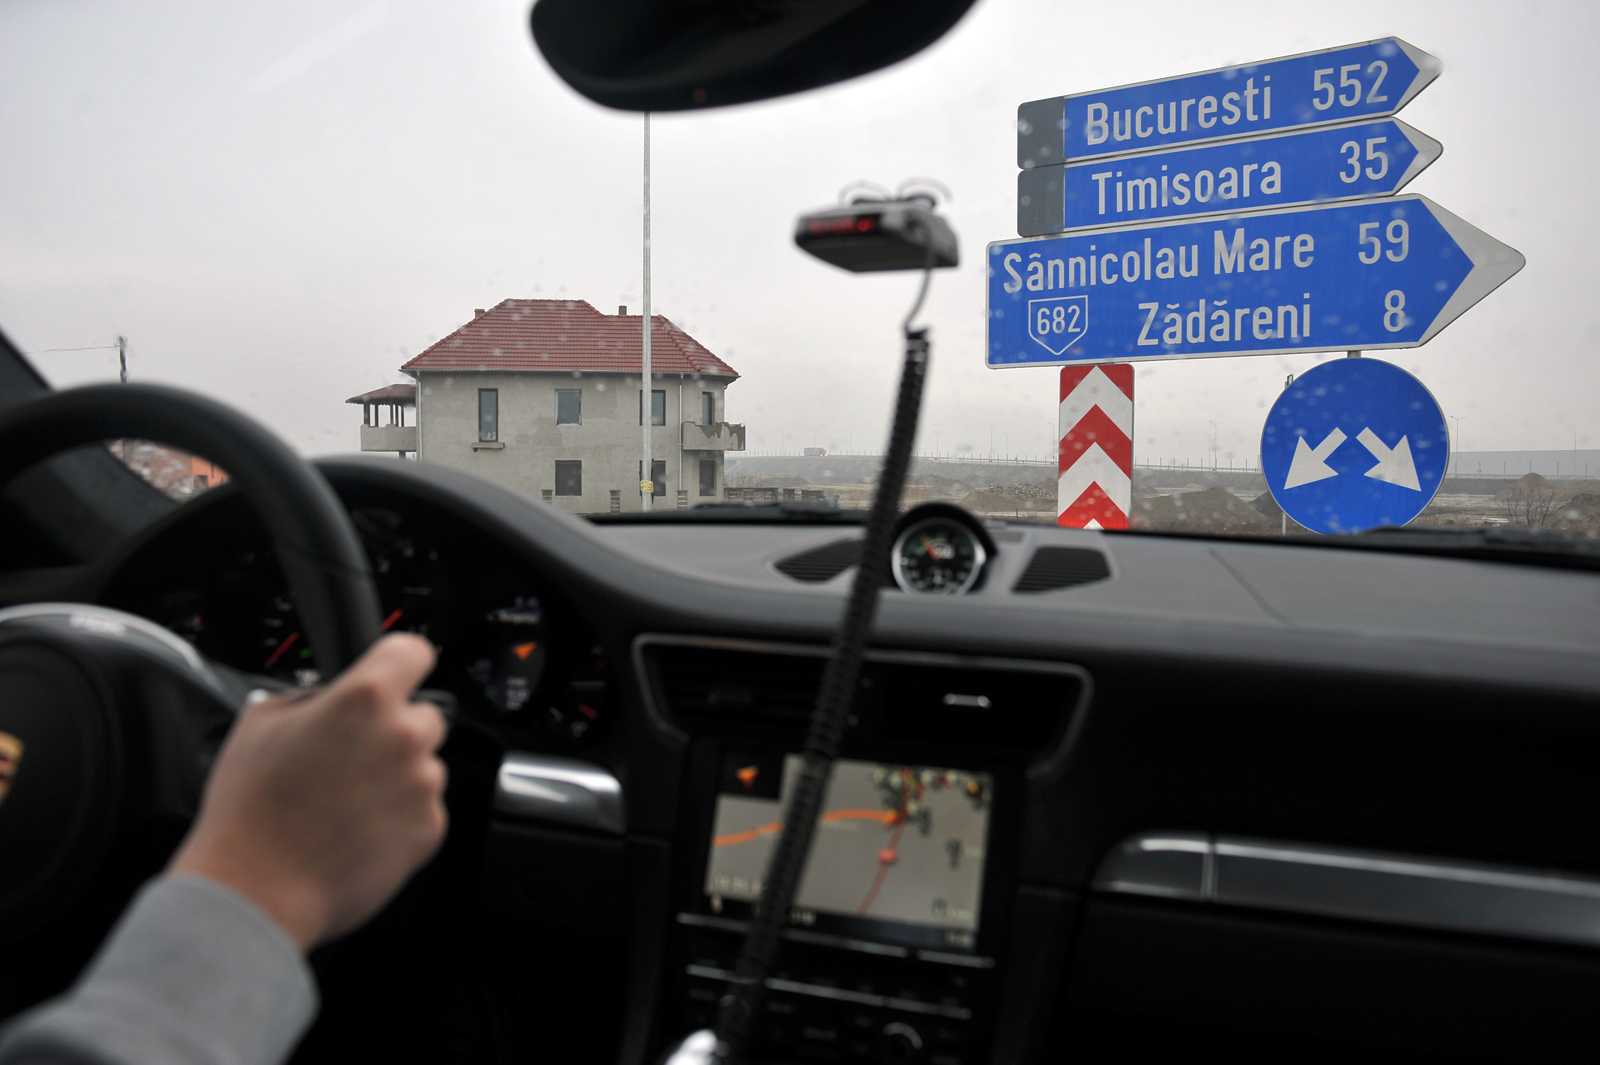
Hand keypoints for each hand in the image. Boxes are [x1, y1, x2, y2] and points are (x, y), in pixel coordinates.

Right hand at [170, 634, 447, 949]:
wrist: (256, 889)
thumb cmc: (250, 811)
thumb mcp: (260, 722)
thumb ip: (311, 696)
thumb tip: (330, 694)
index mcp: (364, 699)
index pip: (412, 652)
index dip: (399, 662)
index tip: (395, 673)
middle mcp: (403, 736)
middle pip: (422, 715)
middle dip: (393, 729)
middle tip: (350, 758)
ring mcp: (422, 784)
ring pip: (423, 764)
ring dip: (397, 776)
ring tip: (345, 803)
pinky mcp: (430, 828)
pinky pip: (423, 808)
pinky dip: (399, 816)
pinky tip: (357, 830)